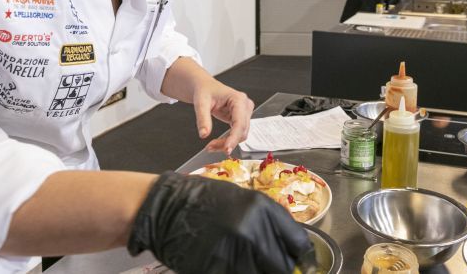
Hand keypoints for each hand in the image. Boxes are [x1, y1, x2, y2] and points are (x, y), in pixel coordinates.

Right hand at [127, 172, 315, 273]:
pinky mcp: (217, 269)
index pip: (297, 242)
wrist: (166, 207)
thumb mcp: (241, 199)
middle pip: (282, 266)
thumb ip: (267, 220)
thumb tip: (289, 245)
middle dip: (278, 268)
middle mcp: (253, 231)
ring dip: (256, 270)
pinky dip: (236, 271)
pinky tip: (228, 264)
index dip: (299, 255)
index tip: (298, 261)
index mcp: (262, 209)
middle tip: (268, 265)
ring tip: (244, 262)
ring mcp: (235, 253)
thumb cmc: (203, 200)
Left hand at [194, 81, 253, 153]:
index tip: (227, 149)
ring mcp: (244, 113)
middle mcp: (245, 106)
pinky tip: (215, 143)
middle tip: (209, 147)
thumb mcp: (201, 102)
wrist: (205, 88)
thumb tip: (204, 134)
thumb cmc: (205, 90)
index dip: (234, 138)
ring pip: (240, 136)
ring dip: (226, 143)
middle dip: (226, 142)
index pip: (240, 123)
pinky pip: (236, 134)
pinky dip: (226, 141)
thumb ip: (203, 118)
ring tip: (210, 146)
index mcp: (239, 99)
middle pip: (241, 132)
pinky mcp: (240, 119)